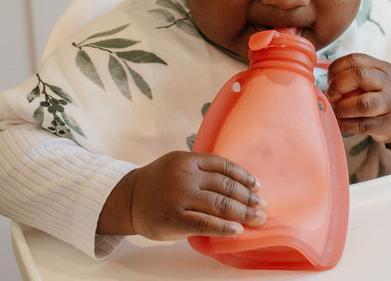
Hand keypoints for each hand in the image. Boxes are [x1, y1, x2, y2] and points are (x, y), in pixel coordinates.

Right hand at [98, 151, 266, 239]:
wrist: (128, 199)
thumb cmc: (159, 183)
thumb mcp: (178, 165)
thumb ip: (202, 169)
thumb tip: (238, 183)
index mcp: (188, 160)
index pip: (223, 166)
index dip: (244, 176)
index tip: (257, 186)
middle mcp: (185, 176)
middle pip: (225, 186)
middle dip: (248, 197)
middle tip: (262, 206)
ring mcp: (180, 197)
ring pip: (220, 204)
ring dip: (243, 212)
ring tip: (257, 218)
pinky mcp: (175, 219)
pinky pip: (206, 224)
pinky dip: (224, 227)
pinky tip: (237, 230)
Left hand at [326, 53, 390, 165]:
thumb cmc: (383, 94)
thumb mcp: (376, 78)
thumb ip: (354, 75)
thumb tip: (323, 82)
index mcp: (383, 68)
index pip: (355, 59)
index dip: (336, 68)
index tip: (329, 79)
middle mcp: (388, 84)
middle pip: (359, 76)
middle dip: (338, 85)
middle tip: (330, 95)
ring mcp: (389, 105)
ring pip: (362, 104)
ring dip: (341, 108)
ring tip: (335, 110)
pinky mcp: (386, 126)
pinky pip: (361, 125)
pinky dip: (345, 124)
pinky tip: (339, 122)